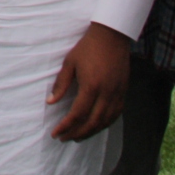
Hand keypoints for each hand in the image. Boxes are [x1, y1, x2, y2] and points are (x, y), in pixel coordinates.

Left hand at [48, 22, 130, 140]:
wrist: (112, 36)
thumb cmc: (87, 47)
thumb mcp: (69, 63)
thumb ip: (61, 84)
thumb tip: (51, 102)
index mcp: (91, 86)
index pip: (77, 114)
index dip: (66, 126)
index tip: (56, 133)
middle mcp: (106, 93)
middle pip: (92, 122)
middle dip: (77, 133)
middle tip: (64, 138)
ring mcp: (117, 94)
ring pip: (105, 122)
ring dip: (91, 132)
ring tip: (77, 137)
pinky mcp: (124, 92)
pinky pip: (115, 115)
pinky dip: (105, 124)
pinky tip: (96, 127)